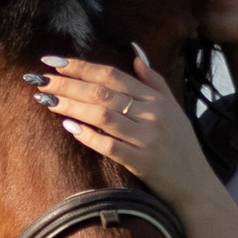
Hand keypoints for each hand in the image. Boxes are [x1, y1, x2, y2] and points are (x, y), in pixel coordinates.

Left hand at [29, 47, 221, 215]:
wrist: (196, 186)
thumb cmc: (182, 146)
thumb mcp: (173, 108)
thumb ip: (154, 80)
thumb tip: (135, 51)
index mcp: (156, 99)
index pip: (113, 76)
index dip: (82, 67)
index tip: (54, 61)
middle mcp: (152, 115)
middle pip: (103, 93)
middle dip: (68, 84)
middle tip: (40, 80)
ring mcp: (147, 139)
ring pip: (103, 115)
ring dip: (71, 106)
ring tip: (47, 99)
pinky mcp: (142, 163)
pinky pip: (110, 146)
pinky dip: (88, 135)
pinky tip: (69, 127)